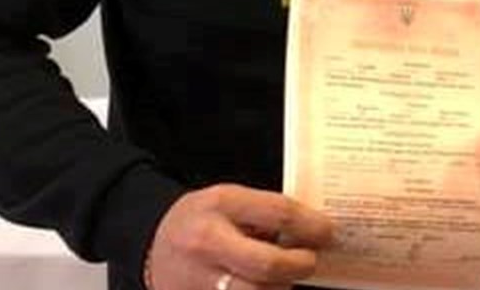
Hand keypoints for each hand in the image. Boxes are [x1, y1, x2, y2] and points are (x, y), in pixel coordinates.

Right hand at [145, 184, 334, 289]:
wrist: (152, 243)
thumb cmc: (201, 218)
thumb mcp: (231, 199)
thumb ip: (265, 212)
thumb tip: (311, 230)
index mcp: (221, 205)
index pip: (278, 214)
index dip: (310, 226)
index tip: (327, 232)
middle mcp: (208, 242)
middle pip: (267, 265)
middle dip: (299, 265)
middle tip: (310, 260)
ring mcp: (199, 279)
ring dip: (280, 287)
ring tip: (286, 276)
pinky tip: (269, 286)